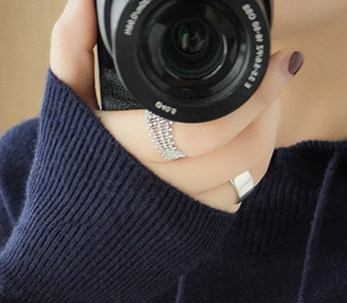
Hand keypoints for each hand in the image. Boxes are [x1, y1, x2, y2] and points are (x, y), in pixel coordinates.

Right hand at [49, 0, 302, 212]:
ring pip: (248, 172)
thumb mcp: (66, 100)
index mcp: (125, 148)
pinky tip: (252, 132)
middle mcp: (158, 186)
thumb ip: (71, 48)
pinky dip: (255, 160)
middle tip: (280, 71)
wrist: (75, 235)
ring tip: (270, 98)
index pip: (202, 128)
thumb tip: (84, 1)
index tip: (278, 59)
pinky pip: (242, 192)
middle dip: (269, 107)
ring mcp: (183, 211)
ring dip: (268, 131)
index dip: (251, 96)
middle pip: (240, 152)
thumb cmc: (74, 157)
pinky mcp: (200, 228)